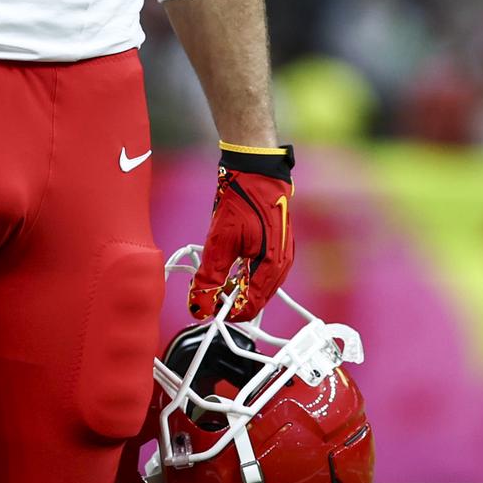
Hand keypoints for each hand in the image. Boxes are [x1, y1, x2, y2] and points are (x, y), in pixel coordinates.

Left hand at [187, 142, 294, 322]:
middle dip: (231, 300)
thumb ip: (210, 278)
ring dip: (238, 288)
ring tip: (217, 277)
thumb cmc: (242, 201)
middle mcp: (282, 265)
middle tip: (209, 290)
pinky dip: (246, 276)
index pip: (250, 307)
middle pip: (256, 299)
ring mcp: (284, 256)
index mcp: (271, 267)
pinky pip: (263, 273)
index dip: (226, 311)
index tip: (207, 306)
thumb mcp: (219, 242)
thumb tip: (199, 306)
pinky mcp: (279, 247)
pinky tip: (232, 267)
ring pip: (259, 287)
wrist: (257, 171)